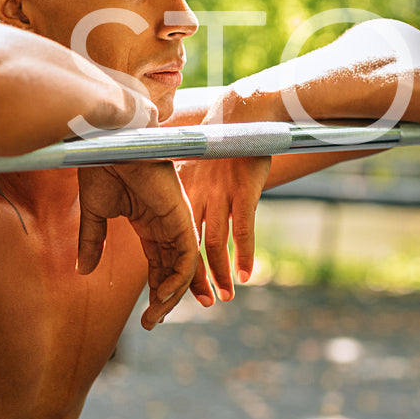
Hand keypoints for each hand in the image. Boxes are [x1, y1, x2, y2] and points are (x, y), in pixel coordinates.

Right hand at [76, 161, 208, 328]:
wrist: (109, 143)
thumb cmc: (103, 167)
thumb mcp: (95, 213)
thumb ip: (92, 242)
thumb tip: (82, 271)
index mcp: (149, 222)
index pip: (159, 263)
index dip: (155, 290)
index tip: (147, 316)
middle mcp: (167, 224)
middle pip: (174, 270)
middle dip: (166, 299)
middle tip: (151, 323)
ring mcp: (176, 220)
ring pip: (183, 268)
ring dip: (171, 295)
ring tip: (155, 316)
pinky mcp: (181, 216)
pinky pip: (186, 256)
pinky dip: (177, 279)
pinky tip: (162, 296)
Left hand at [178, 154, 270, 296]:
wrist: (242, 115)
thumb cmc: (220, 142)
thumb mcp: (196, 165)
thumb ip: (188, 189)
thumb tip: (176, 211)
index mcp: (184, 192)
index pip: (175, 236)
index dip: (174, 264)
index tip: (174, 289)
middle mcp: (199, 196)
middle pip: (192, 245)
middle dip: (194, 278)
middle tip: (199, 303)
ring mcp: (222, 194)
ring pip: (216, 243)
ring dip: (219, 273)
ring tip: (224, 297)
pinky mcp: (245, 191)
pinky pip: (243, 229)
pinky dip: (244, 254)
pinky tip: (245, 275)